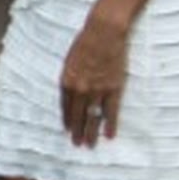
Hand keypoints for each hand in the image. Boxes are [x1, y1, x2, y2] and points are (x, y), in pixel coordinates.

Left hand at [60, 12, 128, 146]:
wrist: (103, 33)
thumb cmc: (84, 42)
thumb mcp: (70, 60)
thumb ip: (70, 77)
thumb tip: (72, 90)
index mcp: (66, 80)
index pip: (65, 106)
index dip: (66, 119)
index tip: (67, 130)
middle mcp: (79, 88)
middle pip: (77, 114)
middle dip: (77, 131)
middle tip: (77, 144)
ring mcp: (97, 90)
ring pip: (92, 116)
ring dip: (91, 132)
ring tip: (89, 145)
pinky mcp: (113, 88)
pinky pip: (111, 111)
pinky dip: (110, 124)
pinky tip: (109, 135)